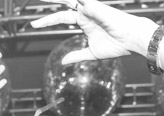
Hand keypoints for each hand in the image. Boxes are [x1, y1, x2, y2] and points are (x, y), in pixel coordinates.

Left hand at [30, 0, 152, 62]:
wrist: (131, 39)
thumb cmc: (117, 45)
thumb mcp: (92, 53)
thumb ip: (77, 55)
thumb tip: (63, 62)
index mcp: (84, 22)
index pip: (60, 18)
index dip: (46, 20)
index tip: (33, 24)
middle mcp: (84, 12)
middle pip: (61, 6)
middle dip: (46, 6)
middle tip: (31, 14)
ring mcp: (88, 7)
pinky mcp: (93, 5)